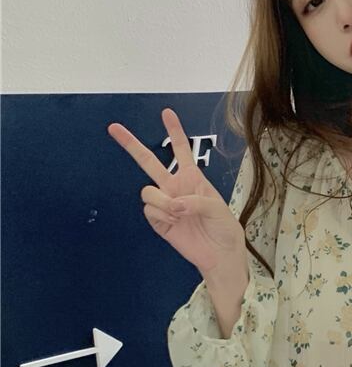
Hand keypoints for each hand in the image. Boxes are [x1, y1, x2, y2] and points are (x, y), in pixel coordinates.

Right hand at [107, 107, 246, 274]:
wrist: (219, 253)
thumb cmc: (223, 227)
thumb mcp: (218, 208)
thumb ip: (196, 201)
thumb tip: (174, 204)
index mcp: (193, 178)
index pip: (181, 150)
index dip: (174, 131)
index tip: (166, 112)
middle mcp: (175, 187)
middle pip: (148, 162)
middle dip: (131, 144)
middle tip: (113, 128)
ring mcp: (164, 203)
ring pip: (147, 191)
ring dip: (162, 202)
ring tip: (179, 213)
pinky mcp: (158, 221)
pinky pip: (149, 210)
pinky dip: (162, 215)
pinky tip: (175, 222)